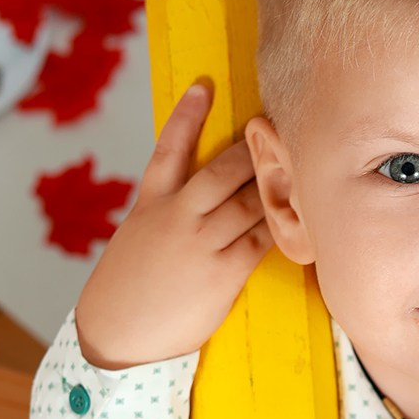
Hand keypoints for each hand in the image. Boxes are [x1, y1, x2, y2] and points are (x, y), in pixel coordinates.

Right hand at [74, 81, 273, 369]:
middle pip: (222, 170)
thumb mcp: (138, 237)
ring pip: (249, 202)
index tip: (204, 84)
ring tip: (299, 167)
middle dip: (253, 149)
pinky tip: (300, 217)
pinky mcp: (223, 273)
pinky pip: (262, 241)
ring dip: (274, 186)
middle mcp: (176, 217)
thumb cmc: (130, 288)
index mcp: (151, 204)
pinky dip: (281, 227)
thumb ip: (169, 214)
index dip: (187, 114)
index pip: (169, 147)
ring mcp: (201, 244)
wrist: (118, 334)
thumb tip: (206, 199)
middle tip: (277, 127)